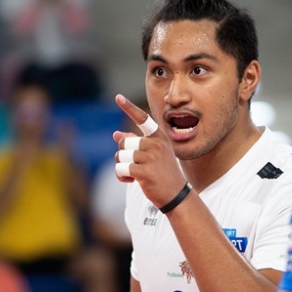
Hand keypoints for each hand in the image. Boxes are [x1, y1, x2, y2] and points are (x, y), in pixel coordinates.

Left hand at [113, 93, 187, 207]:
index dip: (129, 107)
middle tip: (135, 165)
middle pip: (124, 142)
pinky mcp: (144, 171)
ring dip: (122, 167)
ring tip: (136, 174)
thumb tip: (116, 134)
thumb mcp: (152, 155)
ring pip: (120, 156)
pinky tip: (133, 180)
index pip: (142, 119)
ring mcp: (151, 157)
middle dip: (123, 155)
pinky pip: (121, 169)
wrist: (175, 195)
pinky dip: (122, 176)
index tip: (117, 97)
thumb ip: (135, 143)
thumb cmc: (163, 173)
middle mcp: (156, 144)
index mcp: (159, 137)